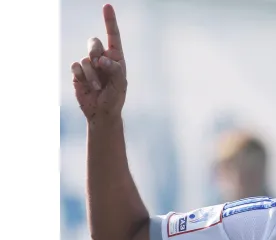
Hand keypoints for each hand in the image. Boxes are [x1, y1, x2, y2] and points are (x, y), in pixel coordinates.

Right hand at [71, 4, 126, 121]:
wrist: (101, 112)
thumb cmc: (115, 97)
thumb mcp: (120, 84)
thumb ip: (114, 70)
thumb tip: (101, 59)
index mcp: (116, 57)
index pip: (113, 36)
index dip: (109, 21)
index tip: (107, 6)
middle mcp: (101, 58)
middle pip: (94, 42)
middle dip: (95, 51)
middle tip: (100, 64)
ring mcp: (89, 65)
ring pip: (85, 58)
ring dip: (92, 74)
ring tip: (97, 86)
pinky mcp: (77, 72)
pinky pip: (76, 66)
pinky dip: (82, 76)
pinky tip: (87, 85)